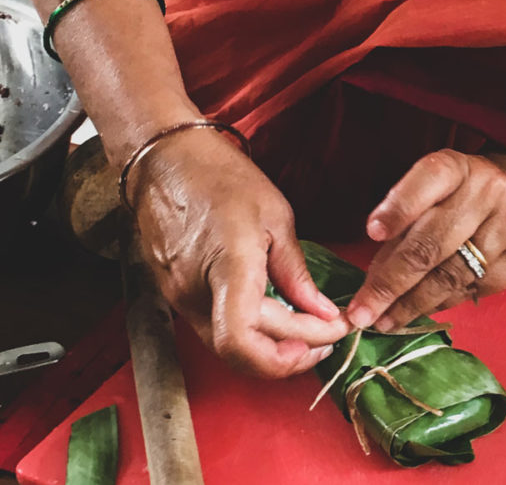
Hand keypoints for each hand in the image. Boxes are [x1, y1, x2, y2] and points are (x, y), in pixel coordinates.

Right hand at [128, 127, 351, 377]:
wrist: (163, 159)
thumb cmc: (219, 177)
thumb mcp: (276, 218)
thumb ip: (296, 273)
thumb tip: (322, 312)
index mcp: (226, 267)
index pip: (243, 343)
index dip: (288, 356)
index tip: (326, 338)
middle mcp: (195, 291)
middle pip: (244, 351)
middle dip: (295, 352)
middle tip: (330, 336)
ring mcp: (179, 297)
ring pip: (230, 346)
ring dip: (274, 347)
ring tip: (310, 329)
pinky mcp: (175, 295)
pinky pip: (217, 328)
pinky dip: (252, 332)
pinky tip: (278, 316)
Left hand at [346, 149, 505, 330]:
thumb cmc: (469, 193)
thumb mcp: (438, 188)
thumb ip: (408, 221)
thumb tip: (375, 276)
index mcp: (460, 167)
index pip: (428, 179)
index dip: (399, 207)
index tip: (371, 232)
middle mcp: (489, 192)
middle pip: (432, 244)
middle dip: (391, 283)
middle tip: (362, 313)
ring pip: (451, 276)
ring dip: (412, 304)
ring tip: (385, 320)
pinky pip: (473, 290)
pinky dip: (442, 303)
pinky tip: (423, 309)